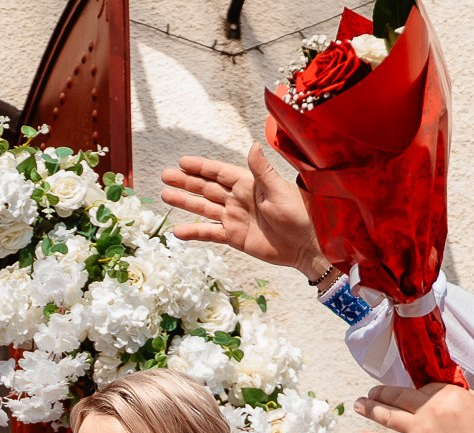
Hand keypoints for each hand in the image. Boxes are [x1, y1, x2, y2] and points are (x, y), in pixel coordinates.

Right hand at [160, 147, 329, 276]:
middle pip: (207, 188)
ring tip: (166, 195)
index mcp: (250, 185)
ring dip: (185, 202)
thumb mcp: (280, 190)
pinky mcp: (234, 237)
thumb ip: (262, 171)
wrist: (307, 245)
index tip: (182, 162)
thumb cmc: (300, 214)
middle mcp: (239, 199)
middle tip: (165, 175)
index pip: (220, 173)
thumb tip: (253, 146)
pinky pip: (209, 233)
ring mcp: (235, 218)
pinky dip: (194, 232)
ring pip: (204, 208)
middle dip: (186, 182)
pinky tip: (178, 231)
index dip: (201, 167)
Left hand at [354, 383, 473, 432]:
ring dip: (369, 408)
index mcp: (449, 395)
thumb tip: (445, 394)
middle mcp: (429, 410)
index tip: (414, 393)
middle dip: (382, 393)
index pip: (426, 387)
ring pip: (387, 415)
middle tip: (372, 392)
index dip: (420, 391)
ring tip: (359, 404)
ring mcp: (417, 430)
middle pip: (399, 396)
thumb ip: (461, 396)